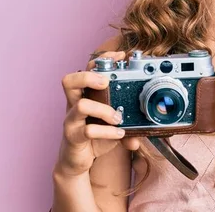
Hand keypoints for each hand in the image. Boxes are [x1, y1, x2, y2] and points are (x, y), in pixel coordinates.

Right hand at [56, 51, 140, 176]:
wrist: (76, 160)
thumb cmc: (94, 136)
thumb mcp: (113, 125)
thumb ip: (129, 123)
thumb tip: (145, 128)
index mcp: (85, 95)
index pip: (87, 69)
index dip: (102, 59)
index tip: (120, 55)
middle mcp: (74, 104)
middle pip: (69, 81)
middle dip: (89, 77)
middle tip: (106, 82)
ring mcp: (71, 121)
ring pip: (80, 106)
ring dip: (104, 110)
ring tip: (118, 117)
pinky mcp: (73, 137)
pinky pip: (88, 131)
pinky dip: (107, 132)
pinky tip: (119, 134)